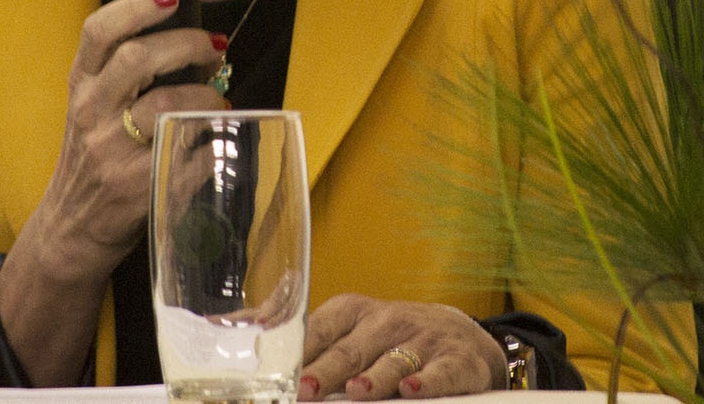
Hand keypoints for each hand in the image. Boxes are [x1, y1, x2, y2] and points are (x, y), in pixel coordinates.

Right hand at [32, 0, 229, 272]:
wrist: (69, 228)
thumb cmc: (92, 158)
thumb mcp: (92, 107)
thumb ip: (124, 74)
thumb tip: (190, 42)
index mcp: (81, 86)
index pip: (98, 32)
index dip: (136, 7)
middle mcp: (92, 114)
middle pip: (138, 59)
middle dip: (188, 45)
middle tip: (214, 47)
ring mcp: (113, 153)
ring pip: (168, 106)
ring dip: (207, 97)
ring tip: (219, 100)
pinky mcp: (139, 188)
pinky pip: (190, 156)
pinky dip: (213, 145)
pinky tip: (217, 142)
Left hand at [299, 294, 505, 399]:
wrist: (460, 336)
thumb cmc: (390, 336)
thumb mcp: (349, 326)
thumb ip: (306, 336)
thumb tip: (243, 328)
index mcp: (355, 312)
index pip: (322, 328)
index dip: (301, 350)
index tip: (280, 371)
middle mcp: (387, 321)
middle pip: (352, 350)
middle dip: (327, 369)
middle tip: (306, 389)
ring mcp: (423, 339)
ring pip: (395, 360)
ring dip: (375, 376)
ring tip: (357, 391)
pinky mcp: (455, 360)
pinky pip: (441, 372)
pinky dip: (427, 381)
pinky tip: (412, 390)